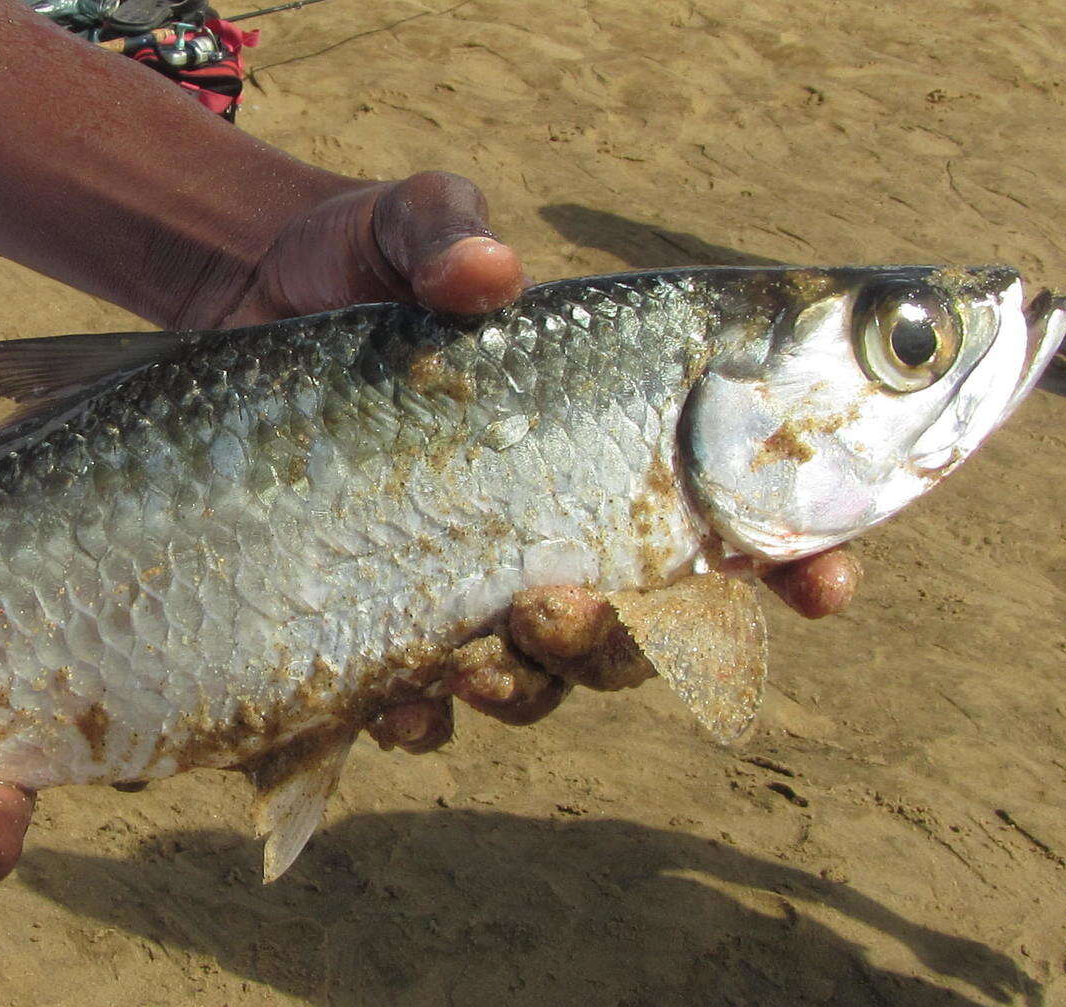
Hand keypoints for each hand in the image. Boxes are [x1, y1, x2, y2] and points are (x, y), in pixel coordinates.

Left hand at [169, 170, 863, 745]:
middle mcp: (559, 533)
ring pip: (542, 684)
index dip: (800, 562)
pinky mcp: (376, 626)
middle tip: (563, 601)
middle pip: (642, 635)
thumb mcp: (404, 225)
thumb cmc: (360, 261)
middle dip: (620, 641)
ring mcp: (470, 592)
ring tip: (472, 659)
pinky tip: (401, 700)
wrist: (243, 306)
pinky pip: (421, 713)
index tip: (823, 586)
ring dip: (525, 686)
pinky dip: (421, 721)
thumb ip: (447, 233)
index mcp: (611, 443)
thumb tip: (485, 272)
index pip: (740, 518)